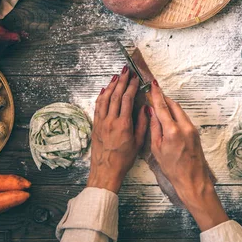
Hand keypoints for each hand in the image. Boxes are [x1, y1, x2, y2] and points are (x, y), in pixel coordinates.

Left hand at [87, 66, 148, 192]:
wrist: (105, 170)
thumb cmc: (123, 159)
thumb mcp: (138, 143)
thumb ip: (143, 124)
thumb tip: (146, 108)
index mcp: (123, 124)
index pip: (127, 99)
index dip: (131, 86)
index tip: (135, 78)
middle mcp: (110, 121)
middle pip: (116, 95)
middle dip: (121, 81)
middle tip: (125, 70)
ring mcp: (101, 122)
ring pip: (105, 98)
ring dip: (110, 85)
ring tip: (116, 76)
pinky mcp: (95, 125)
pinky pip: (98, 106)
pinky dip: (101, 96)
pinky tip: (104, 90)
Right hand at [148, 80, 228, 230]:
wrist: (192, 180)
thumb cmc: (173, 169)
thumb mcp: (157, 149)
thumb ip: (154, 128)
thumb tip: (151, 112)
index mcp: (172, 130)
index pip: (162, 107)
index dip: (156, 94)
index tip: (152, 84)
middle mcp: (184, 126)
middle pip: (173, 105)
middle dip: (164, 98)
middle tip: (154, 93)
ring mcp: (192, 129)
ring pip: (179, 111)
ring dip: (170, 106)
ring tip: (160, 104)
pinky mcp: (195, 133)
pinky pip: (184, 118)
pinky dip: (176, 114)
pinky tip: (169, 116)